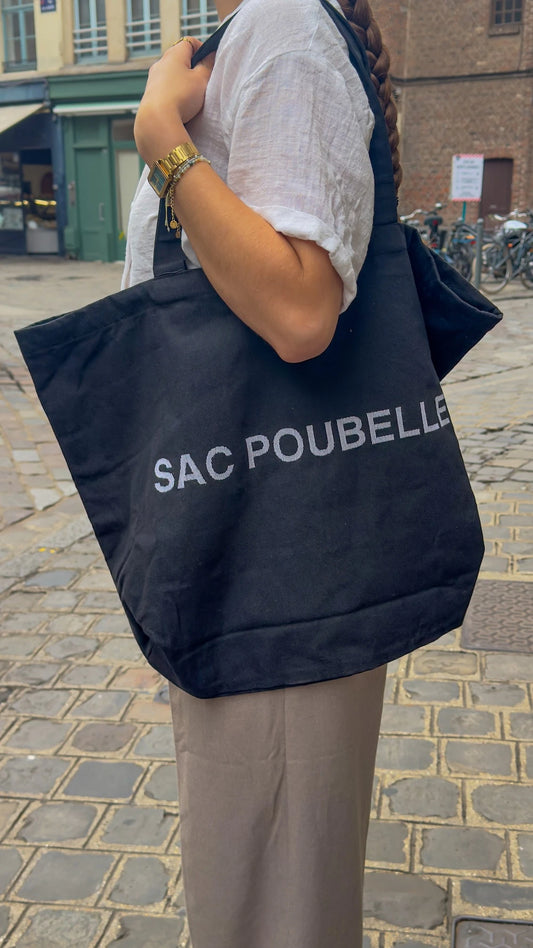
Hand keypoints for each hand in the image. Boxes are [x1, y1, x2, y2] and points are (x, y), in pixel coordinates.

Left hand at [134, 38, 214, 163]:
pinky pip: (165, 89)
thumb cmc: (181, 97)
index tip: (210, 62)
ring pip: (172, 74)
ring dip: (183, 82)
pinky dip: (174, 93)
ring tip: (192, 96)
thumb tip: (210, 55)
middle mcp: (160, 63)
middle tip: (203, 81)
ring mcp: (153, 79)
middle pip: (179, 58)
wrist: (157, 120)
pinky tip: (180, 105)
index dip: (202, 49)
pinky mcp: (150, 95)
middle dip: (192, 67)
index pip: (189, 42)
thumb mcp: (201, 79)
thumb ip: (207, 65)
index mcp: (174, 54)